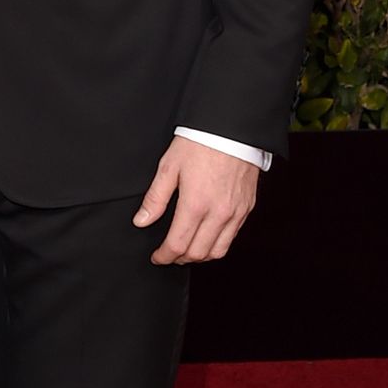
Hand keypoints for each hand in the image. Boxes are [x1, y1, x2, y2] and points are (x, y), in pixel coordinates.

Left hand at [132, 135, 258, 264]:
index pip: (178, 245)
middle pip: (198, 253)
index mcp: (195, 204)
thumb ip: (155, 198)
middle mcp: (218, 213)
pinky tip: (207, 236)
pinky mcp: (246, 208)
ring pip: (218, 251)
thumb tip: (141, 221)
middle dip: (180, 259)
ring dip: (200, 256)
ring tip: (187, 249)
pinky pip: (233, 237)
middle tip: (169, 254)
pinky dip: (218, 244)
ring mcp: (235, 213)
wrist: (231, 129)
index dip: (164, 256)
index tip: (157, 257)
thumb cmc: (199, 143)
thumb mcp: (169, 166)